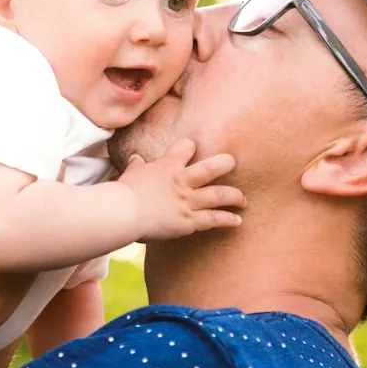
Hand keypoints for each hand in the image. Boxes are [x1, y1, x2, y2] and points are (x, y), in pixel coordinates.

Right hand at [114, 139, 243, 240]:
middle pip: (213, 168)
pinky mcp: (189, 220)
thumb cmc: (123, 193)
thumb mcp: (131, 174)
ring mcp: (188, 201)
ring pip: (220, 194)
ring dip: (235, 196)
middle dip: (226, 164)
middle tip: (233, 163)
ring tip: (242, 199)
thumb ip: (137, 166)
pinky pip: (214, 219)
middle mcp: (182, 180)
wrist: (123, 213)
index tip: (193, 148)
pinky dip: (228, 220)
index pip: (186, 147)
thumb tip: (136, 158)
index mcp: (168, 166)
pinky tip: (237, 221)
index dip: (190, 146)